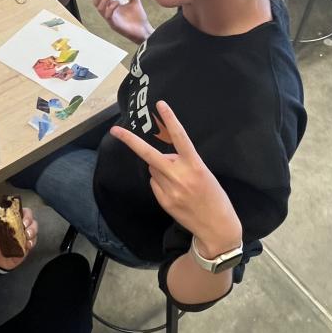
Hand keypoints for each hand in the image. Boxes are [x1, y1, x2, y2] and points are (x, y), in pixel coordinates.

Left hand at [0, 208, 37, 270]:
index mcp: (10, 220)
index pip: (23, 213)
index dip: (26, 215)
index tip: (23, 221)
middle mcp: (19, 228)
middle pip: (32, 223)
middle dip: (31, 226)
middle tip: (26, 231)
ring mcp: (22, 238)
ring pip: (33, 234)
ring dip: (32, 235)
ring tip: (27, 238)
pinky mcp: (23, 249)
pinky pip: (30, 245)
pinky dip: (31, 244)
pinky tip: (27, 245)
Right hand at [93, 0, 150, 43]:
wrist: (144, 30)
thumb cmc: (138, 18)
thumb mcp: (135, 1)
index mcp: (111, 6)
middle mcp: (108, 12)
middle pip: (96, 1)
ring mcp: (110, 19)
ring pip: (99, 8)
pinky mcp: (114, 25)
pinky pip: (108, 16)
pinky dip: (111, 7)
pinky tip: (118, 3)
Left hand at [110, 100, 241, 250]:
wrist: (216, 227)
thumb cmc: (215, 197)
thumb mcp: (205, 174)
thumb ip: (184, 163)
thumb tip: (163, 158)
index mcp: (195, 166)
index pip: (180, 138)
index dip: (171, 120)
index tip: (161, 104)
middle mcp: (180, 176)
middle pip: (149, 155)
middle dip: (130, 141)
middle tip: (115, 130)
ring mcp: (170, 190)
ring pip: (153, 170)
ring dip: (159, 169)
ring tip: (179, 181)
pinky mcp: (164, 201)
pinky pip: (154, 184)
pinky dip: (160, 183)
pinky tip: (175, 192)